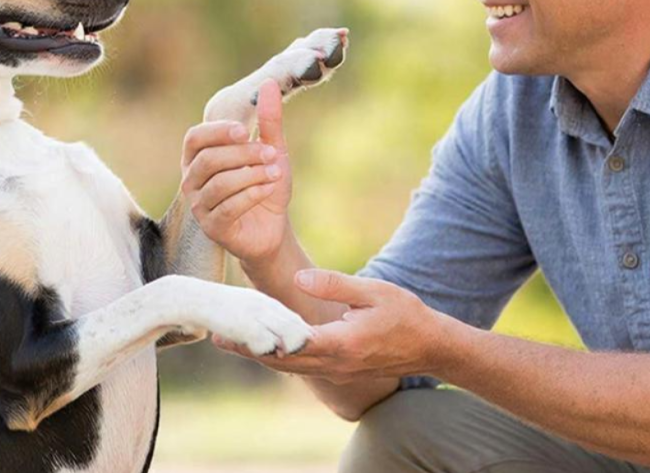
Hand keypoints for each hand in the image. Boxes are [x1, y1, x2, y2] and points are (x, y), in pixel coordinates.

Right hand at [181, 79, 292, 263]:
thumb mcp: (272, 149)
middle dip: (244, 154)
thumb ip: (268, 119)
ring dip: (251, 175)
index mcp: (199, 158)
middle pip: (208, 160)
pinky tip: (269, 190)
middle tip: (272, 154)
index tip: (247, 131)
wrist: (273, 227)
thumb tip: (268, 84)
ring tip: (275, 173)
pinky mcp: (213, 227)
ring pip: (219, 183)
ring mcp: (200, 206)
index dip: (218, 132)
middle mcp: (193, 181)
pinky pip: (228, 207)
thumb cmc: (265, 184)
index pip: (195, 138)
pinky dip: (252, 195)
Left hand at [213, 270, 467, 384]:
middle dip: (248, 350)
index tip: (233, 329)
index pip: (289, 343)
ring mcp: (336, 371)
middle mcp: (333, 364)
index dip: (259, 337)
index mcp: (340, 344)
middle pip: (281, 361)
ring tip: (232, 340)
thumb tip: (300, 277)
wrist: (432, 347)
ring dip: (260, 355)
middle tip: (217, 336)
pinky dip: (280, 357)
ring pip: (289, 367)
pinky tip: (266, 343)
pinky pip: (302, 367)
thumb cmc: (405, 314)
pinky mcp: (338, 370)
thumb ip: (335, 284)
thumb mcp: (373, 291)